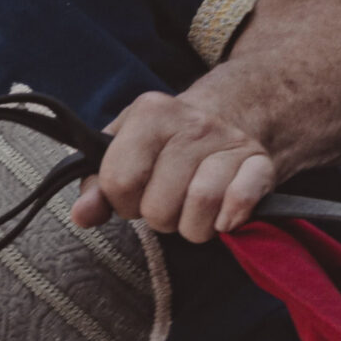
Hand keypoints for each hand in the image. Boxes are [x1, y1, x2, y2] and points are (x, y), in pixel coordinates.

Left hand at [69, 89, 276, 243]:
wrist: (229, 114)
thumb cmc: (167, 143)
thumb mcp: (124, 149)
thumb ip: (98, 185)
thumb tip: (82, 215)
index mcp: (150, 113)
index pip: (119, 181)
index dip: (123, 202)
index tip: (135, 194)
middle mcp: (192, 122)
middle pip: (159, 206)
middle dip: (160, 218)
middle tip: (168, 203)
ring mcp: (229, 141)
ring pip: (200, 206)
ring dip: (193, 226)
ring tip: (191, 212)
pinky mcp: (259, 162)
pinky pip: (241, 201)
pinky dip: (229, 219)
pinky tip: (223, 217)